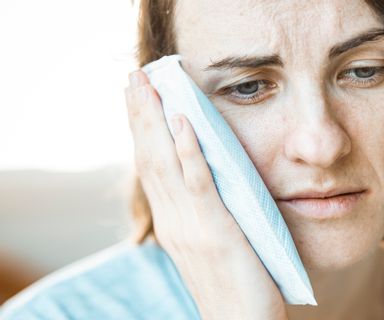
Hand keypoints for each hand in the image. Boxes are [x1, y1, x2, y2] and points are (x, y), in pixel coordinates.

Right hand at [124, 70, 287, 319]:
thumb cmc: (231, 286)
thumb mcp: (209, 244)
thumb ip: (202, 213)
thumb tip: (205, 182)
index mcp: (173, 223)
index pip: (150, 167)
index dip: (141, 130)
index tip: (136, 97)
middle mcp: (174, 220)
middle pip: (149, 157)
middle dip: (140, 114)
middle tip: (133, 76)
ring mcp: (191, 225)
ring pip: (165, 162)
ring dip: (155, 120)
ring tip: (147, 85)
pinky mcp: (216, 230)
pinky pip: (198, 183)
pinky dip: (188, 150)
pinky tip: (181, 121)